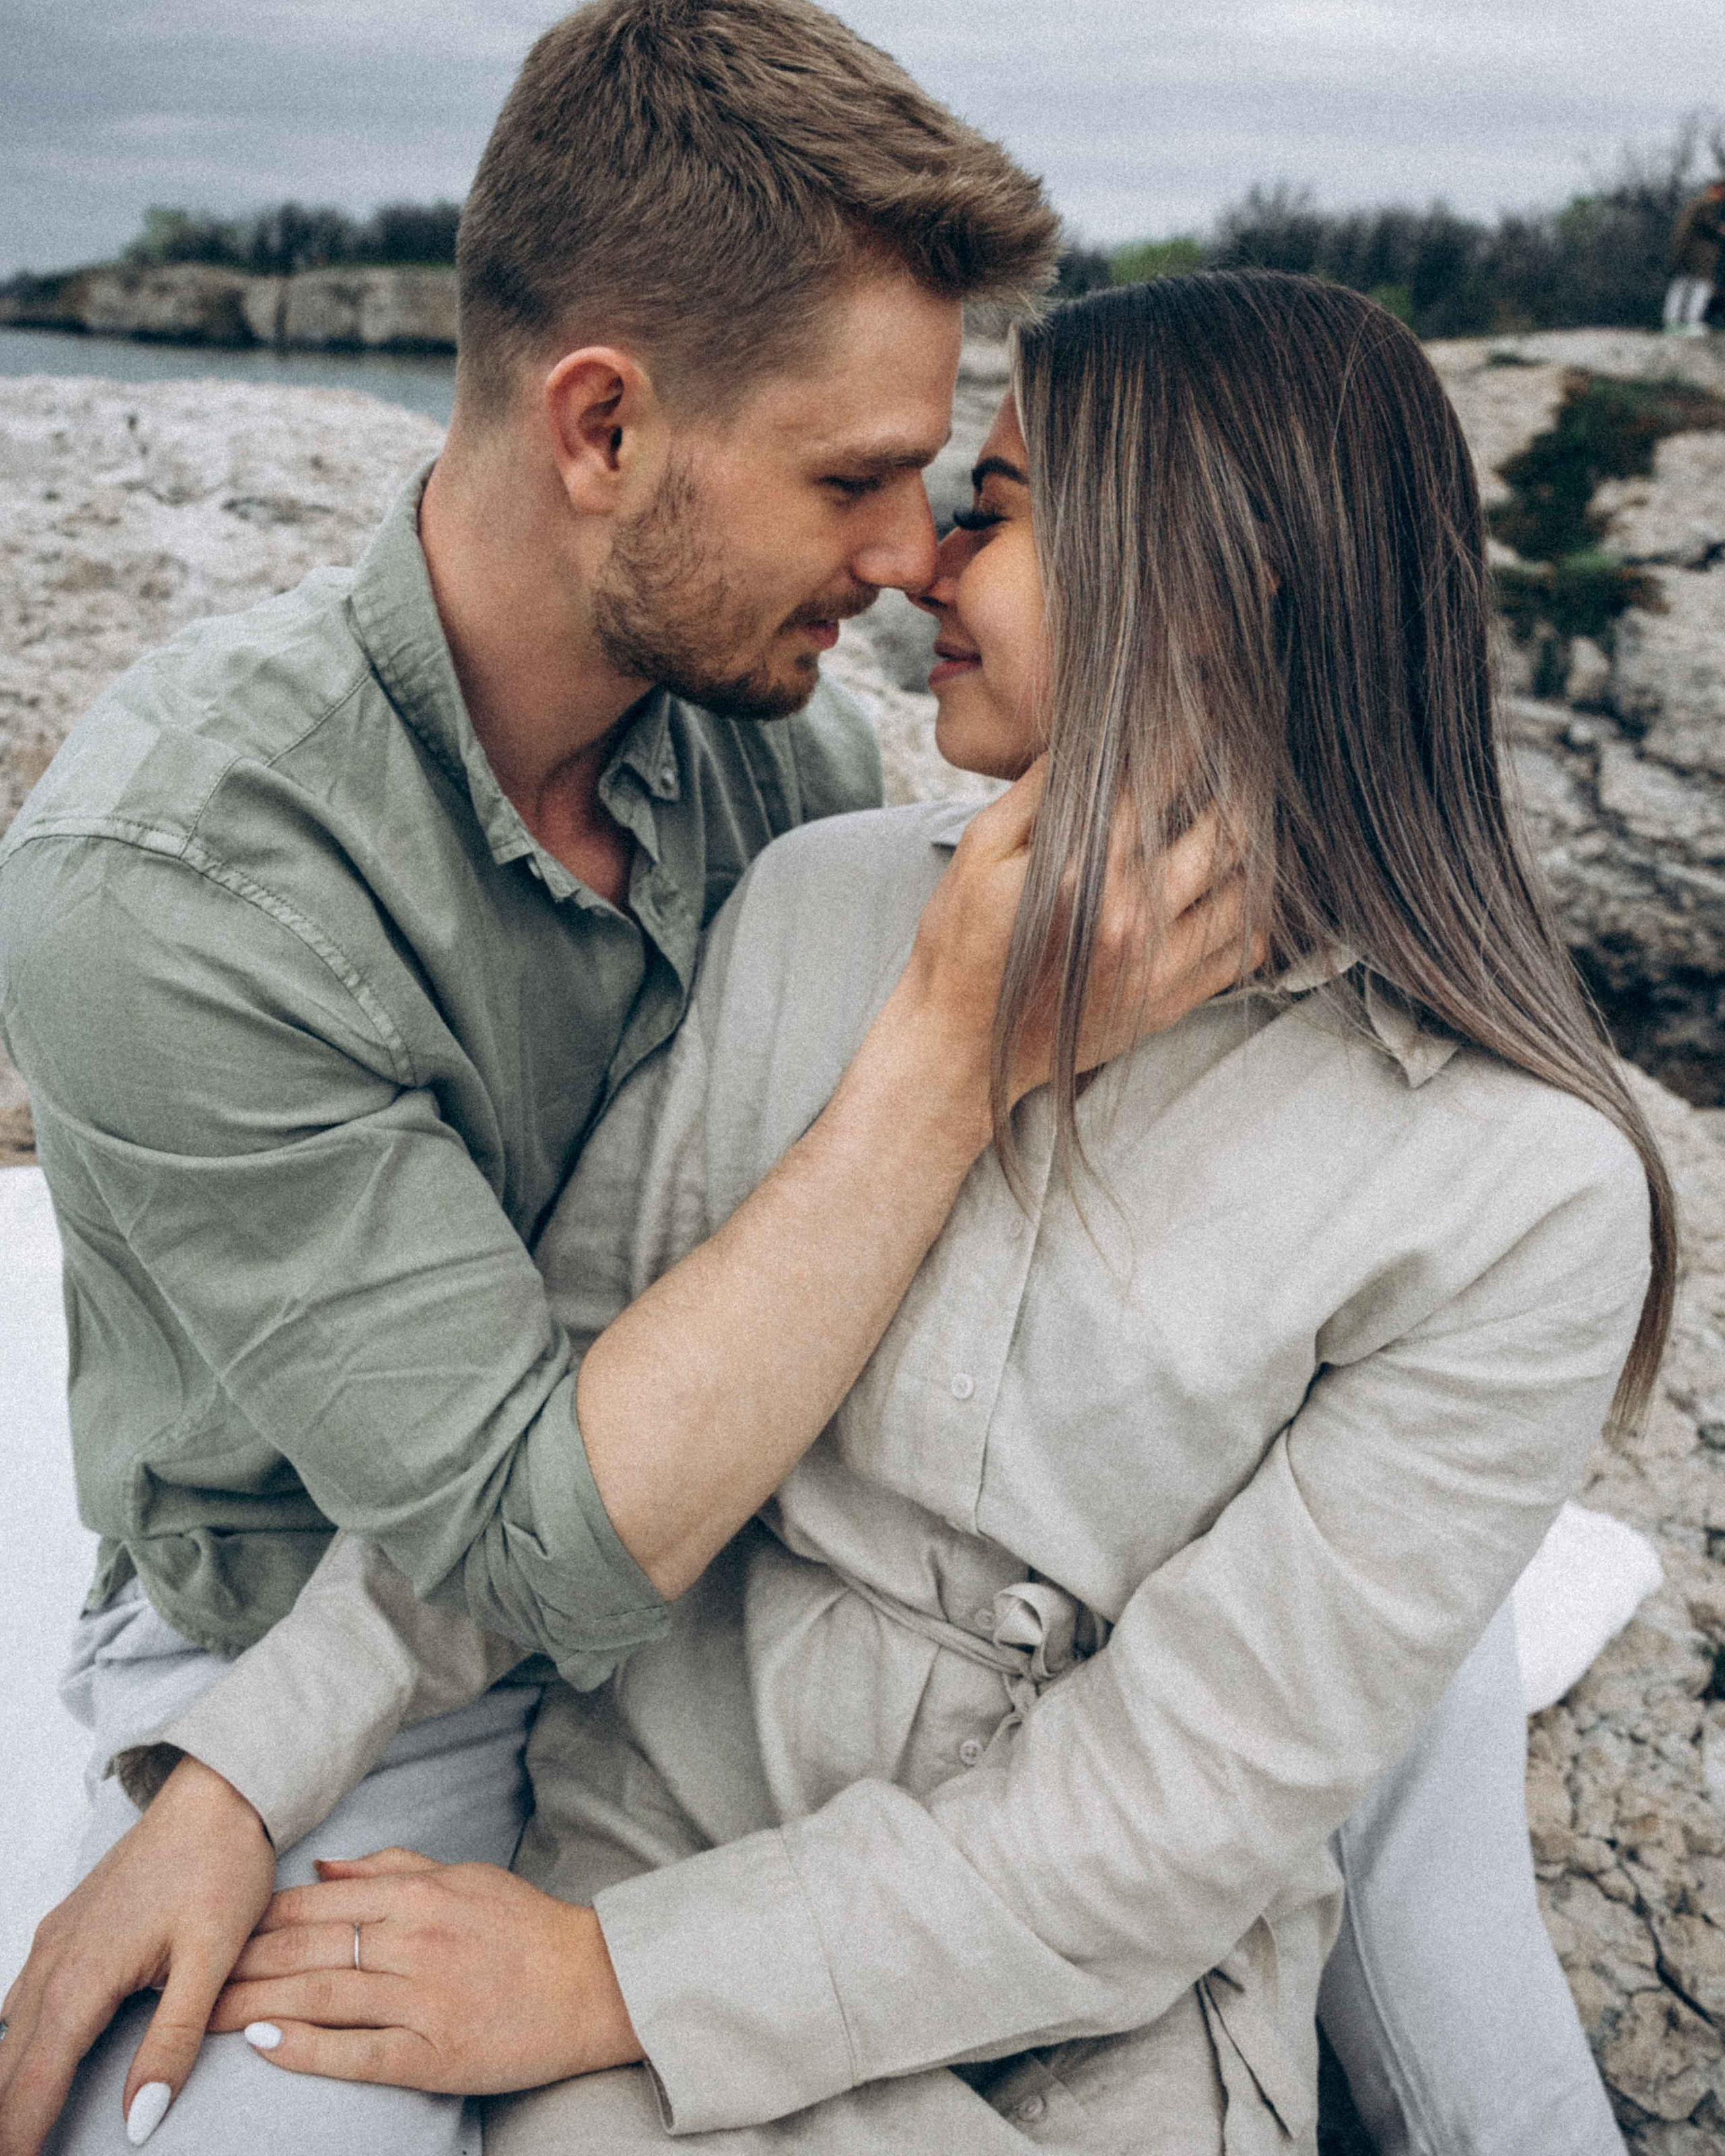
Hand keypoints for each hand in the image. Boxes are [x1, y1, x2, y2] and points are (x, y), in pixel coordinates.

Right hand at [0, 1755, 274, 2155]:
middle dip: (6, 2119)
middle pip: (7, 2067)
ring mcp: (54, 1943)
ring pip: (9, 2035)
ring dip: (7, 2085)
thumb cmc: (221, 1866)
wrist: (217, 1791)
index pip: (30, 2086)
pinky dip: (17, 2045)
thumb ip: (174, 2041)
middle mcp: (52, 1964)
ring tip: (18, 2128)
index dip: (16, 2140)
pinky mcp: (66, 1929)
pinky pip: (22, 2000)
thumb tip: (139, 2121)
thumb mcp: (211, 1958)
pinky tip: (28, 2062)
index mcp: (82, 1980)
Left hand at [208, 1848, 641, 2094]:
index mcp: (420, 1895)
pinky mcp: (433, 2053)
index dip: (259, 1918)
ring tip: (206, 2015)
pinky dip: (306, 2048)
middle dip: (241, 1963)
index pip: (318, 1903)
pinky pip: (356, 2051)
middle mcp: (415, 1940)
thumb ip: (394, 1867)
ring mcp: (423, 1998)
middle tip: (191, 1977)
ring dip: (255, 2005)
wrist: (590, 1983)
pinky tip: (265, 2044)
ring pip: (322, 1996)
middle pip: (307, 1949)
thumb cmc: (525, 1927)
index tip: (217, 1930)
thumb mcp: (464, 1876)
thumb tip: (324, 1867)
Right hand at [901, 761, 1255, 1130]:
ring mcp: (1160, 967)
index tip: (1194, 717)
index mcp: (1086, 873)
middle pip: (1223, 828)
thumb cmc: (960, 944)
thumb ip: (1039, 792)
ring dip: (1252, 843)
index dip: (1186, 737)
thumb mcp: (979, 852)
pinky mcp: (1172, 1002)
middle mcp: (1134, 919)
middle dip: (1233, 782)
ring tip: (1239, 814)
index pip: (1162, 782)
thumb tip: (1089, 737)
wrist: (959, 1047)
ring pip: (1248, 886)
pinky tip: (1230, 885)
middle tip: (1230, 758)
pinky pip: (1246, 948)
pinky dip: (1252, 909)